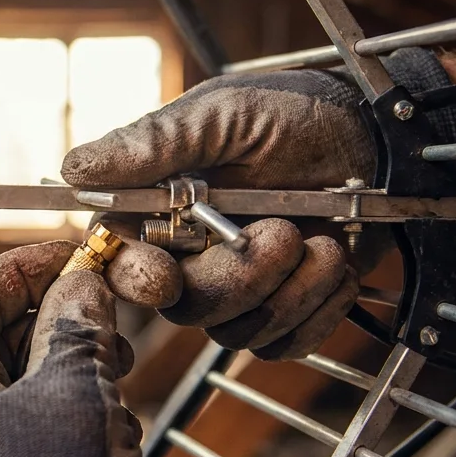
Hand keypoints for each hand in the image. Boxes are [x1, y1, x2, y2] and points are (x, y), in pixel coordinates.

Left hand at [0, 242, 147, 456]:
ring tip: (117, 387)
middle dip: (53, 327)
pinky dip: (52, 427)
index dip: (26, 267)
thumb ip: (76, 328)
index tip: (76, 255)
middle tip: (111, 323)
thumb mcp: (77, 398)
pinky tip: (104, 441)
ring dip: (62, 379)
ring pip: (0, 397)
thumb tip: (80, 285)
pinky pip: (4, 445)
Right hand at [61, 61, 387, 359]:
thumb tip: (75, 167)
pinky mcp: (287, 310)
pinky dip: (317, 309)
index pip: (120, 261)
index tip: (163, 276)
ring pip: (236, 331)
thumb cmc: (297, 112)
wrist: (380, 137)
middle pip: (184, 307)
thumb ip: (154, 143)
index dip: (134, 278)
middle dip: (239, 278)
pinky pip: (285, 344)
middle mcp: (192, 254)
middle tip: (285, 231)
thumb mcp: (224, 114)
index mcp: (160, 208)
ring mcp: (240, 287)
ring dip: (288, 291)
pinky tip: (335, 263)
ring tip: (324, 241)